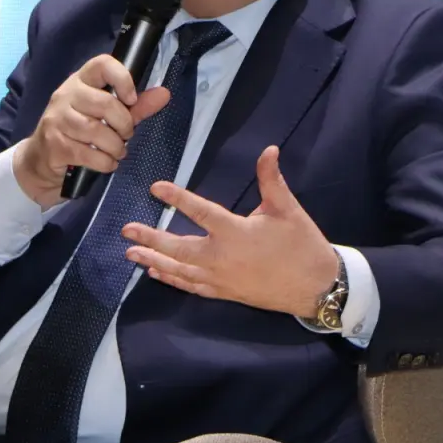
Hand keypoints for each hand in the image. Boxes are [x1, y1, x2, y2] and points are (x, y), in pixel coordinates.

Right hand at [13, 54, 169, 207]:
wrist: (40, 161)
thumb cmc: (79, 132)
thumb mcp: (108, 116)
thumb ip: (136, 106)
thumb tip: (165, 94)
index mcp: (80, 81)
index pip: (102, 64)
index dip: (122, 79)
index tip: (131, 99)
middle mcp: (66, 95)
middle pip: (105, 103)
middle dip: (124, 124)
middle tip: (126, 136)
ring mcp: (57, 119)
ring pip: (96, 130)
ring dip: (115, 147)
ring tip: (117, 152)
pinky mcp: (54, 144)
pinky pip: (87, 153)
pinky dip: (104, 162)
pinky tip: (106, 163)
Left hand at [122, 146, 338, 318]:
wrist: (316, 287)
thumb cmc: (302, 245)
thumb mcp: (288, 210)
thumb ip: (272, 180)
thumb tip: (269, 149)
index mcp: (236, 233)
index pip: (200, 212)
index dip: (177, 198)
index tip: (156, 188)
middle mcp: (222, 258)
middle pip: (178, 248)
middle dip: (150, 238)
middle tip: (126, 230)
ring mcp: (221, 279)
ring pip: (180, 270)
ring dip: (154, 260)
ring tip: (131, 253)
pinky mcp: (225, 293)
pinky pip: (191, 286)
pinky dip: (172, 279)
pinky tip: (157, 273)